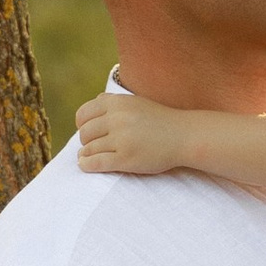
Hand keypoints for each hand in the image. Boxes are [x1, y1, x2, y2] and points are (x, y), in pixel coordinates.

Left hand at [73, 90, 189, 175]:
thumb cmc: (160, 120)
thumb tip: (96, 99)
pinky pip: (97, 162)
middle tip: (93, 146)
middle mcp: (117, 118)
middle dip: (86, 141)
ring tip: (87, 157)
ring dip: (86, 154)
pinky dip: (87, 165)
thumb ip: (115, 100)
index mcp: (117, 103)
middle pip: (85, 133)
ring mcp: (121, 139)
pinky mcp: (125, 158)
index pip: (84, 114)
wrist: (184, 136)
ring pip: (89, 149)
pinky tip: (85, 165)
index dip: (81, 125)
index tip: (88, 132)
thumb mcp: (137, 102)